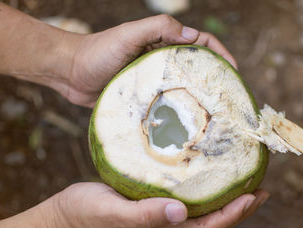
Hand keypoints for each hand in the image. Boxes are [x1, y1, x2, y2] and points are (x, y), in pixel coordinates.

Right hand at [43, 182, 268, 227]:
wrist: (64, 216)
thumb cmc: (85, 215)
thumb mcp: (111, 213)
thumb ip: (144, 214)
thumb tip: (181, 211)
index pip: (205, 227)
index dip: (232, 215)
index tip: (254, 197)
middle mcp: (164, 225)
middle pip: (209, 221)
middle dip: (238, 209)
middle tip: (262, 191)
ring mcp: (157, 216)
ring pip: (200, 211)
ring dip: (224, 200)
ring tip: (244, 184)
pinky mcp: (149, 203)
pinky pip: (184, 199)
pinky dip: (202, 191)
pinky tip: (206, 177)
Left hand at [55, 15, 237, 106]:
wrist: (69, 73)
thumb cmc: (97, 51)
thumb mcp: (129, 35)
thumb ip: (158, 28)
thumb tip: (194, 36)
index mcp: (162, 41)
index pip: (200, 43)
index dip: (220, 54)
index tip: (233, 72)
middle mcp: (161, 59)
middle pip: (196, 66)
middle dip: (215, 78)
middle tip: (229, 99)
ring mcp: (153, 79)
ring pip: (183, 87)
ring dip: (199, 97)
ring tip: (213, 115)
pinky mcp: (143, 97)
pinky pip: (165, 103)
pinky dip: (178, 110)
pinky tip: (186, 124)